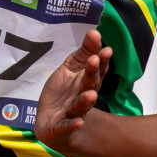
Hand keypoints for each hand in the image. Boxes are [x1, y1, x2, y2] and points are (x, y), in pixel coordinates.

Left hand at [34, 30, 112, 150]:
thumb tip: (95, 31)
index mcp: (86, 82)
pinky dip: (72, 124)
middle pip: (89, 84)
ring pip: (81, 105)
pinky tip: (77, 122)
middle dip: (92, 73)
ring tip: (91, 94)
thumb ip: (84, 53)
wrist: (50, 121)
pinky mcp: (61, 125)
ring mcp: (73, 111)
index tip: (106, 49)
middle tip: (95, 60)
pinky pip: (67, 125)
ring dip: (86, 100)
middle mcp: (82, 96)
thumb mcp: (71, 69)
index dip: (102, 61)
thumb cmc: (64, 92)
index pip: (96, 71)